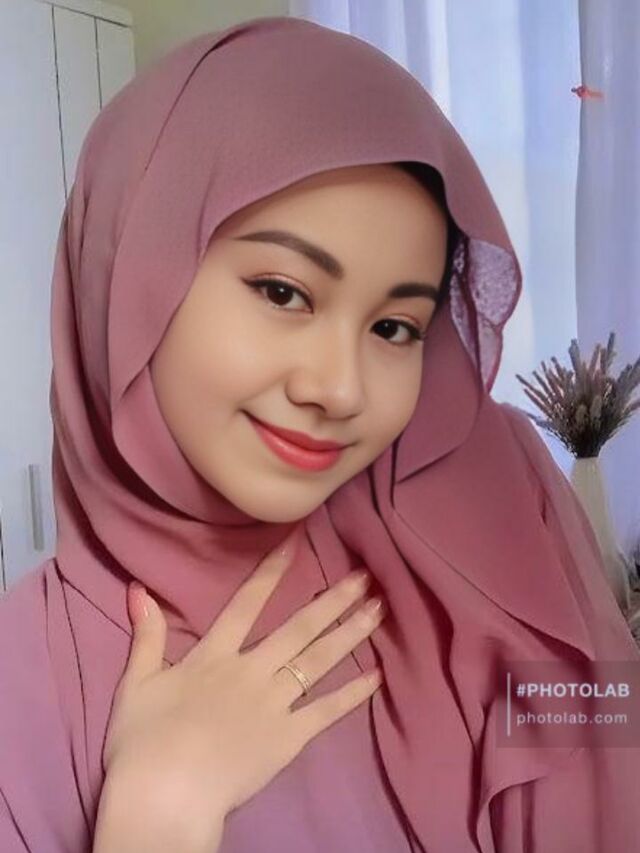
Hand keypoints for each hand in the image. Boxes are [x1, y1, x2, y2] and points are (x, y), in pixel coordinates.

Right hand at [100, 527, 385, 849]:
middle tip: (366, 577)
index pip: (249, 602)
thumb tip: (139, 589)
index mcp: (216, 655)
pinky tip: (377, 676)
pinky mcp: (289, 739)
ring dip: (350, 634)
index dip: (273, 570)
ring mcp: (274, 703)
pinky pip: (326, 712)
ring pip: (319, 661)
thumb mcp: (136, 683)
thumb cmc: (143, 742)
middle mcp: (252, 670)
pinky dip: (353, 694)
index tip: (298, 541)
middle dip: (333, 600)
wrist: (164, 796)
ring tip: (378, 610)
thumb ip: (146, 635)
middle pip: (299, 627)